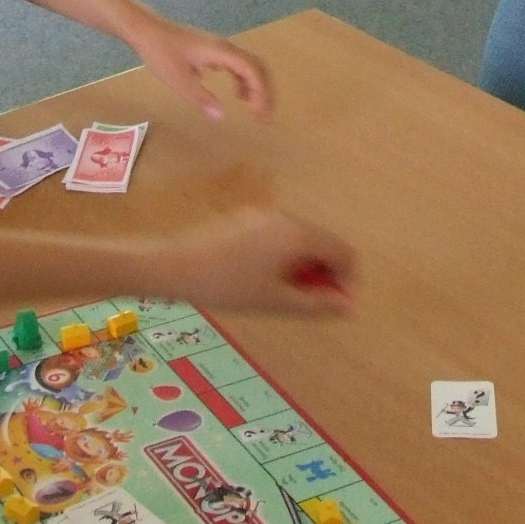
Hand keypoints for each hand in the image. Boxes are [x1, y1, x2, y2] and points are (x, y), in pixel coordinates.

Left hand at [123, 14, 270, 121]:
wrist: (147, 30)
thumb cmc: (161, 52)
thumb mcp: (178, 79)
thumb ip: (200, 98)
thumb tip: (221, 117)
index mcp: (221, 52)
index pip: (252, 71)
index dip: (260, 94)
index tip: (260, 116)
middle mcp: (226, 48)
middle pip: (257, 67)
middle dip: (265, 92)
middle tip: (265, 118)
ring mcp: (220, 48)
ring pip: (250, 66)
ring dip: (257, 88)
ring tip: (256, 111)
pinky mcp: (213, 51)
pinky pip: (238, 66)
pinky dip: (245, 82)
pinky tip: (239, 96)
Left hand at [155, 209, 356, 316]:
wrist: (176, 266)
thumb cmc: (229, 286)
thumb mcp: (277, 301)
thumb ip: (317, 304)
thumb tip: (348, 306)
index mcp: (299, 234)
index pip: (343, 252)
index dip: (346, 281)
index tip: (334, 307)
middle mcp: (286, 218)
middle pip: (323, 244)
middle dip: (324, 275)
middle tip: (308, 305)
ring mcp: (264, 216)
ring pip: (300, 242)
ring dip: (304, 268)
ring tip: (284, 296)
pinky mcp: (246, 220)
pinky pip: (279, 237)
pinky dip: (284, 259)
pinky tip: (263, 281)